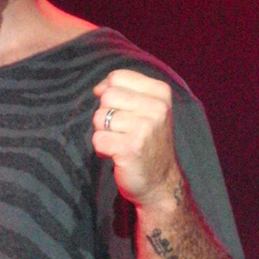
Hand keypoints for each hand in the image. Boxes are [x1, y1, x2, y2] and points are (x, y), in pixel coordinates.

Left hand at [92, 69, 180, 207]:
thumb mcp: (146, 109)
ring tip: (120, 143)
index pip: (117, 77)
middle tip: (121, 131)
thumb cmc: (147, 141)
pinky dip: (102, 149)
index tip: (119, 110)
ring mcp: (145, 128)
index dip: (108, 92)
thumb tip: (98, 88)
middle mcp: (156, 108)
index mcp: (161, 93)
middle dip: (106, 115)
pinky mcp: (131, 148)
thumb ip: (125, 91)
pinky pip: (98, 139)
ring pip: (99, 118)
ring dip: (104, 133)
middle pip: (107, 96)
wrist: (160, 182)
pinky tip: (117, 154)